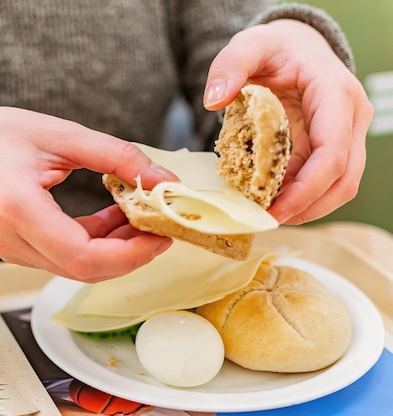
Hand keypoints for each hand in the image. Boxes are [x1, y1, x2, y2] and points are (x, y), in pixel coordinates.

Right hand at [0, 106, 175, 281]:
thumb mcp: (60, 133)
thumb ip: (116, 156)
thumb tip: (164, 180)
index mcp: (16, 207)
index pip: (83, 256)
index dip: (130, 254)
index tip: (161, 235)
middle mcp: (8, 239)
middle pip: (83, 270)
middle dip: (130, 254)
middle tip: (159, 226)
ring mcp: (8, 250)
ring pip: (75, 268)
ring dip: (113, 249)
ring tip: (138, 216)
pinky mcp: (14, 250)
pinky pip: (62, 258)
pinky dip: (93, 245)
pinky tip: (111, 220)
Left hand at [203, 19, 372, 224]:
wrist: (292, 46)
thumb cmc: (274, 48)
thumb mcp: (248, 46)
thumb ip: (229, 67)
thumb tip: (213, 100)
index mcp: (336, 94)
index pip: (333, 152)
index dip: (307, 189)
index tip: (273, 210)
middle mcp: (350, 118)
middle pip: (343, 179)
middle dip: (306, 207)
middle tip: (263, 220)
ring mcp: (345, 135)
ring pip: (337, 187)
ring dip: (303, 207)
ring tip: (262, 214)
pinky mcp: (330, 148)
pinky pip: (320, 182)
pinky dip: (296, 197)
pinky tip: (266, 200)